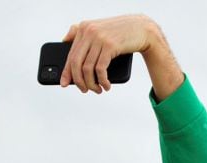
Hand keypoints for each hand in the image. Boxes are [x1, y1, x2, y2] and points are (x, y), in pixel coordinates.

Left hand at [60, 15, 183, 98]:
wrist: (141, 29)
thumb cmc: (120, 32)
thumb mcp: (99, 29)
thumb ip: (82, 33)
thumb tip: (64, 41)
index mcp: (84, 28)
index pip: (70, 54)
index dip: (66, 71)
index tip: (64, 83)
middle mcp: (89, 32)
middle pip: (76, 63)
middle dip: (79, 81)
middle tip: (84, 90)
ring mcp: (99, 38)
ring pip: (87, 68)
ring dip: (91, 84)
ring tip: (98, 89)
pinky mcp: (109, 46)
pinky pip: (100, 69)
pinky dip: (102, 81)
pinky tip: (106, 85)